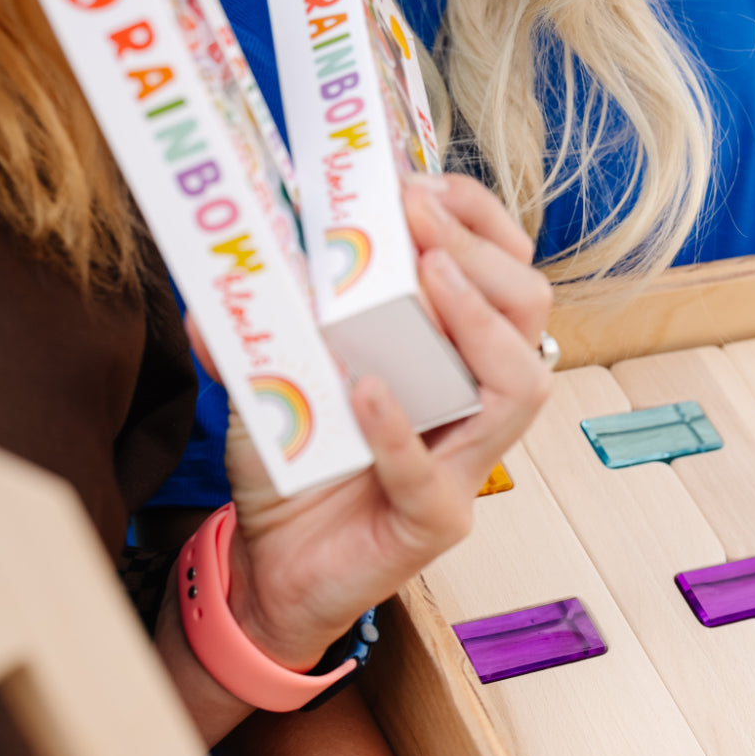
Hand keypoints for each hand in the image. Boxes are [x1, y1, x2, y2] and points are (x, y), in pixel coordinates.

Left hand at [191, 174, 552, 668]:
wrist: (273, 572)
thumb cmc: (293, 472)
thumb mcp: (270, 374)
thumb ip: (256, 323)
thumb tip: (222, 271)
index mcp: (452, 359)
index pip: (505, 274)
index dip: (479, 221)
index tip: (420, 183)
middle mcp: (474, 406)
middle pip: (532, 315)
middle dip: (483, 253)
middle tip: (420, 214)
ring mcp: (464, 467)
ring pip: (523, 387)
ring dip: (479, 321)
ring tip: (430, 277)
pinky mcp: (433, 523)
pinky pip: (431, 475)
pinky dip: (400, 429)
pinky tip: (369, 390)